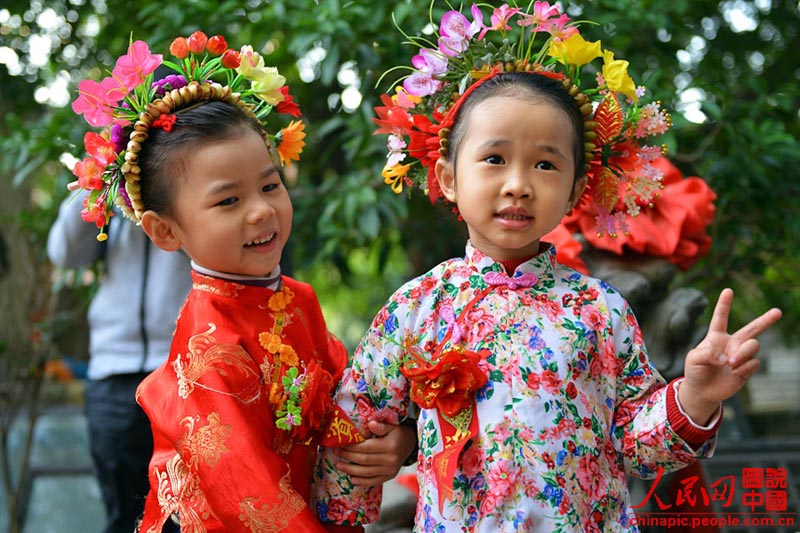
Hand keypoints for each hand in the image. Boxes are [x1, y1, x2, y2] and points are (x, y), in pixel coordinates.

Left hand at [333, 420, 416, 486]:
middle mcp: (391, 460)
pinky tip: (351, 479)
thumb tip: (370, 424)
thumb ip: (381, 426)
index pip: (367, 448)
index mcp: (391, 445)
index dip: (352, 447)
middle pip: (364, 460)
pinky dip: (361, 481)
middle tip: (336, 452)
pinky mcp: (389, 477)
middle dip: (348, 457)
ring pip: (366, 472)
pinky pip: (373, 481)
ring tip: (339, 465)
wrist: (409, 444)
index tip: (341, 444)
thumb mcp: (392, 425)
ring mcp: (390, 470)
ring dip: (350, 470)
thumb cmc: (397, 432)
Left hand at [680, 288, 781, 422]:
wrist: (702, 391)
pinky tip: (734, 372)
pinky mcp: (747, 368)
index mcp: (716, 337)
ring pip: (753, 345)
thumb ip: (707, 352)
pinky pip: (753, 362)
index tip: (728, 290)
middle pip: (752, 329)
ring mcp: (741, 355)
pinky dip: (744, 367)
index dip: (724, 304)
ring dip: (743, 354)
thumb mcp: (694, 358)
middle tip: (778, 312)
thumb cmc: (695, 371)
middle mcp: (731, 343)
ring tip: (730, 364)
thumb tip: (726, 356)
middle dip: (766, 320)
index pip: (720, 318)